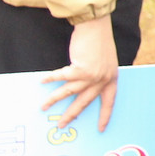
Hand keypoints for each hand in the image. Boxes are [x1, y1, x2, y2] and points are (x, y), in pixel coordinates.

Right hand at [41, 15, 119, 131]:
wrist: (96, 26)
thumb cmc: (99, 42)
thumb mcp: (106, 62)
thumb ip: (100, 75)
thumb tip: (86, 89)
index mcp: (112, 78)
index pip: (109, 102)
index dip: (105, 115)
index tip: (101, 128)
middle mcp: (103, 79)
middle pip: (85, 102)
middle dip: (72, 114)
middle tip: (62, 125)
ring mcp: (92, 76)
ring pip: (69, 93)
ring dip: (54, 100)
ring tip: (43, 107)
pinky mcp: (80, 70)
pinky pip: (61, 77)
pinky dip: (51, 79)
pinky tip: (42, 81)